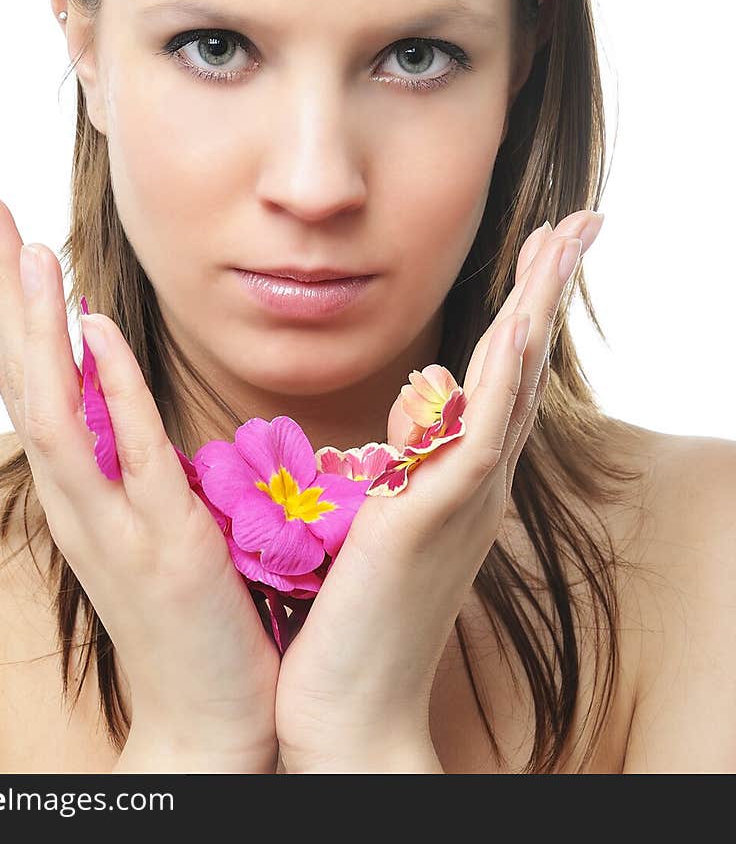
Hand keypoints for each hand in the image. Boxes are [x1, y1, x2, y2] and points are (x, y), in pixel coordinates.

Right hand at [0, 193, 280, 772]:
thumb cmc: (180, 606)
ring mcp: (110, 521)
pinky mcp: (162, 543)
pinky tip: (96, 331)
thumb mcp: (141, 509)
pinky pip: (128, 455)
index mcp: (70, 484)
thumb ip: (118, 441)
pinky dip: (108, 390)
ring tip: (26, 248)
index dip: (4, 300)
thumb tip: (108, 369)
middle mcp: (72, 497)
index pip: (23, 374)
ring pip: (52, 409)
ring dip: (36, 326)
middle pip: (18, 376)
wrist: (206, 718)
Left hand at [273, 209, 604, 772]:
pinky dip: (505, 379)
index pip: (503, 374)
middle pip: (524, 364)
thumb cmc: (354, 622)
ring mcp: (464, 497)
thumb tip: (396, 436)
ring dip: (539, 308)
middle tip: (580, 221)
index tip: (541, 248)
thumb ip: (397, 475)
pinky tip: (520, 326)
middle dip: (549, 287)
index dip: (526, 307)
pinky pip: (481, 435)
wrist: (349, 709)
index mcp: (460, 477)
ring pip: (514, 384)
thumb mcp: (378, 526)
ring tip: (562, 241)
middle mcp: (476, 481)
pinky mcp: (438, 518)